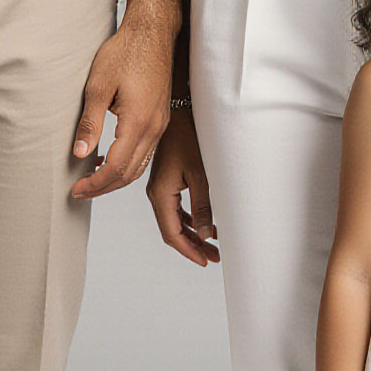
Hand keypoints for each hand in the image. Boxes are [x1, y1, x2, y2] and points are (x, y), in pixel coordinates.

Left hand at [71, 16, 172, 199]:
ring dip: (117, 177)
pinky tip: (110, 156)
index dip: (96, 183)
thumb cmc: (126, 52)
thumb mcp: (98, 86)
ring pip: (140, 165)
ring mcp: (160, 123)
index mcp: (138, 122)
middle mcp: (154, 127)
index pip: (117, 168)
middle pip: (130, 173)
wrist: (152, 32)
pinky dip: (128, 162)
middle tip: (82, 191)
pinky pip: (146, 151)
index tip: (77, 189)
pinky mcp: (160, 117)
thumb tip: (79, 153)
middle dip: (105, 187)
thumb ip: (90, 123)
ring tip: (93, 178)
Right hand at [146, 106, 218, 264]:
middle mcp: (157, 192)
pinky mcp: (167, 179)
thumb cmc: (187, 136)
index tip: (205, 261)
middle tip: (213, 257)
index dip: (189, 251)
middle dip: (193, 245)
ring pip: (175, 220)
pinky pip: (177, 207)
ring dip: (193, 233)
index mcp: (161, 193)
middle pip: (173, 230)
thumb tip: (207, 234)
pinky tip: (206, 223)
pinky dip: (191, 219)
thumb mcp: (200, 173)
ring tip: (213, 245)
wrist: (178, 110)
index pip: (172, 234)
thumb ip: (203, 206)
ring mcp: (161, 186)